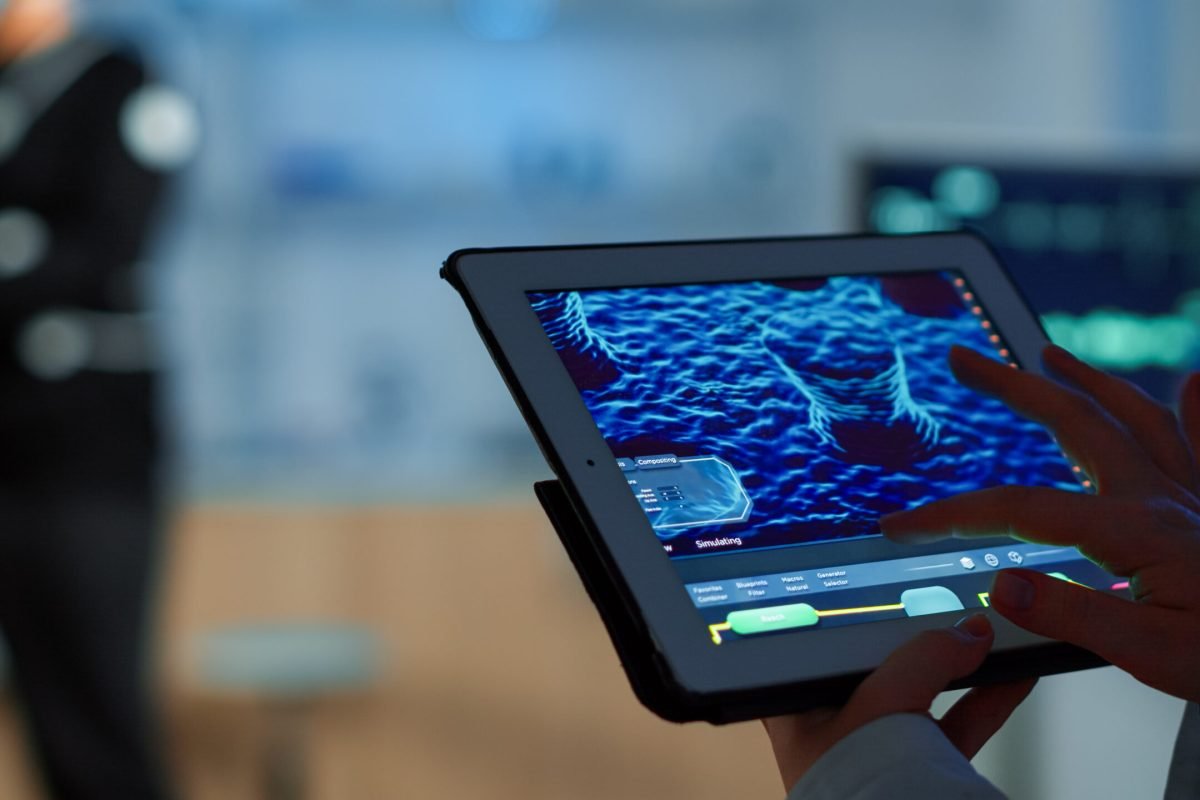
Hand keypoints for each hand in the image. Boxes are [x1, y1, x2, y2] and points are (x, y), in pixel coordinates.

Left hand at [762, 613, 1035, 790]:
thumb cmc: (857, 789)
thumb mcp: (882, 706)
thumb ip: (924, 660)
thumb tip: (969, 632)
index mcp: (795, 704)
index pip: (812, 637)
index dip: (844, 607)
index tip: (881, 579)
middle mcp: (830, 724)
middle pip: (875, 660)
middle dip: (914, 632)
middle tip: (946, 599)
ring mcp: (876, 747)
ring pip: (921, 691)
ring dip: (959, 663)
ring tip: (989, 631)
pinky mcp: (919, 770)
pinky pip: (955, 723)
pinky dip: (986, 700)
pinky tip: (1016, 675)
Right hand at [883, 344, 1199, 702]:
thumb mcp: (1153, 655)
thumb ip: (1074, 616)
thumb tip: (999, 585)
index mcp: (1134, 529)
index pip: (1020, 508)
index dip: (952, 514)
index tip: (901, 524)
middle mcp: (1161, 496)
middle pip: (1074, 421)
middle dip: (1012, 386)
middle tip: (966, 358)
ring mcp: (1192, 494)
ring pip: (1135, 415)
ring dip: (1086, 380)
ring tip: (1050, 355)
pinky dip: (1195, 407)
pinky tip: (1193, 382)